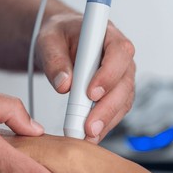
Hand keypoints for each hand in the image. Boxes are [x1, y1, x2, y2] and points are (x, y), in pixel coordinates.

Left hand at [36, 13, 135, 142]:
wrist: (61, 44)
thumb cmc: (58, 37)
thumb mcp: (48, 41)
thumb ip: (54, 59)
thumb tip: (64, 85)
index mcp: (108, 35)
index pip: (119, 52)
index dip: (109, 74)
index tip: (91, 93)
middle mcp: (121, 57)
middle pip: (124, 83)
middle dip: (107, 108)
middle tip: (88, 127)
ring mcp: (121, 76)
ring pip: (123, 101)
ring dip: (106, 121)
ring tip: (87, 136)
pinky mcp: (116, 93)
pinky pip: (116, 110)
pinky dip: (104, 124)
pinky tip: (90, 135)